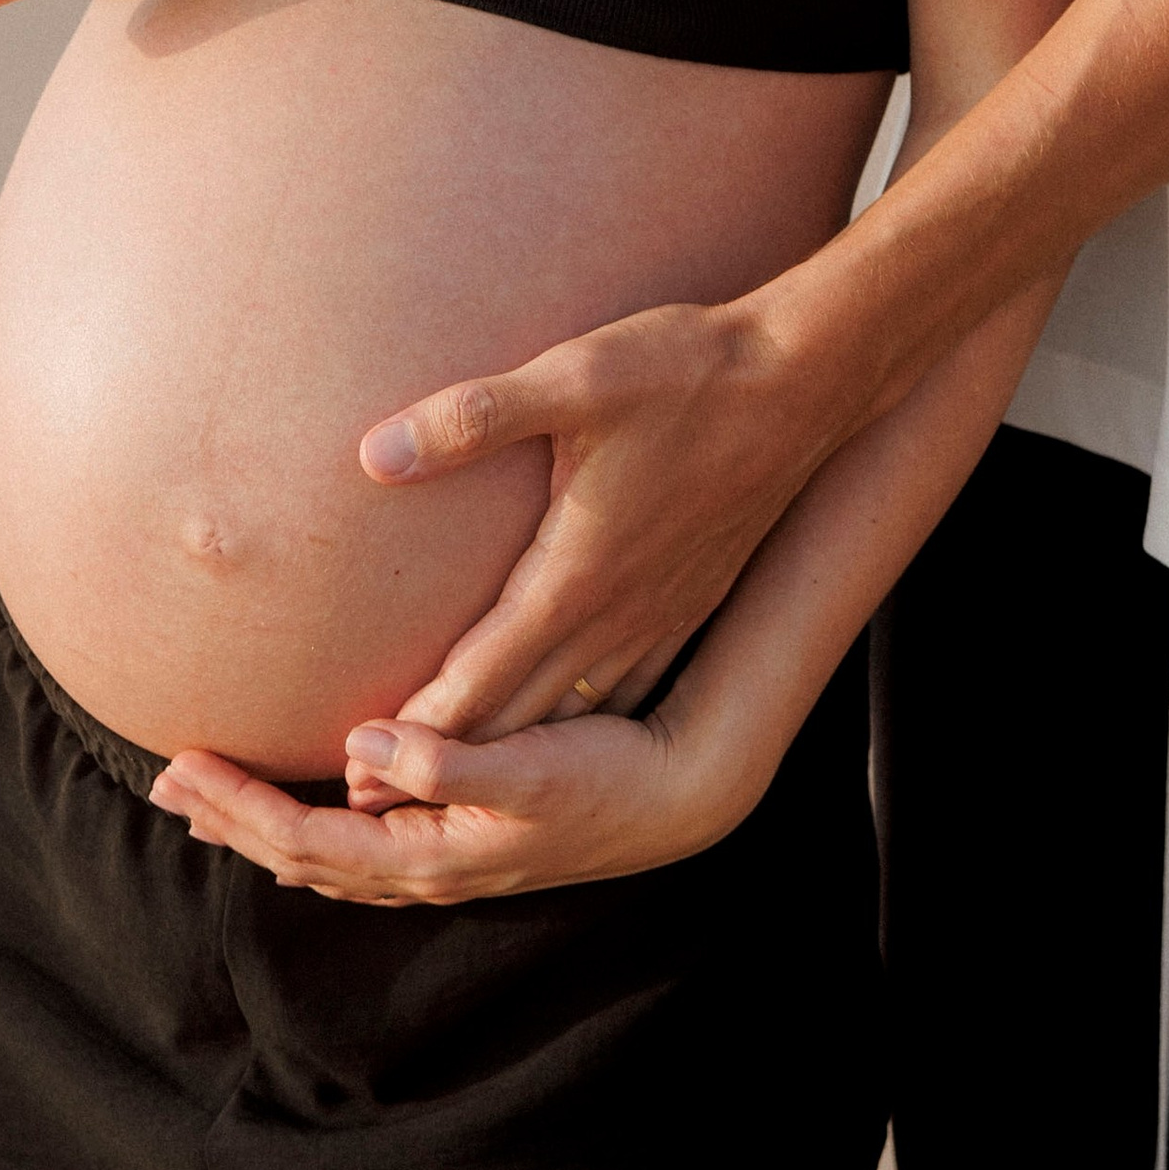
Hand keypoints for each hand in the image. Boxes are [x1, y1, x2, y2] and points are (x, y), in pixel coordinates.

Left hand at [145, 697, 749, 904]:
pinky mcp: (464, 834)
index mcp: (429, 855)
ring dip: (264, 825)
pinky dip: (315, 822)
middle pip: (300, 856)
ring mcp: (444, 858)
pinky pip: (362, 839)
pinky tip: (317, 793)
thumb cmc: (609, 777)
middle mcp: (426, 868)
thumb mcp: (534, 766)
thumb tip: (361, 747)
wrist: (677, 798)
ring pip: (327, 854)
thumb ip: (449, 761)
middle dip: (231, 818)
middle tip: (163, 777)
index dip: (238, 805)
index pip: (304, 840)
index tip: (179, 763)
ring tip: (213, 797)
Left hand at [354, 297, 839, 739]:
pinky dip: (576, 715)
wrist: (805, 377)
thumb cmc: (685, 371)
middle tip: (380, 798)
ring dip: (510, 745)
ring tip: (455, 774)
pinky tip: (562, 717)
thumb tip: (374, 454)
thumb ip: (471, 417)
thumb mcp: (572, 379)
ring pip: (572, 706)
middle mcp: (620, 612)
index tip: (363, 774)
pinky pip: (624, 682)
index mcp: (578, 574)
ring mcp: (663, 611)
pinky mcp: (693, 595)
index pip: (482, 677)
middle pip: (520, 712)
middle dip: (448, 760)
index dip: (419, 731)